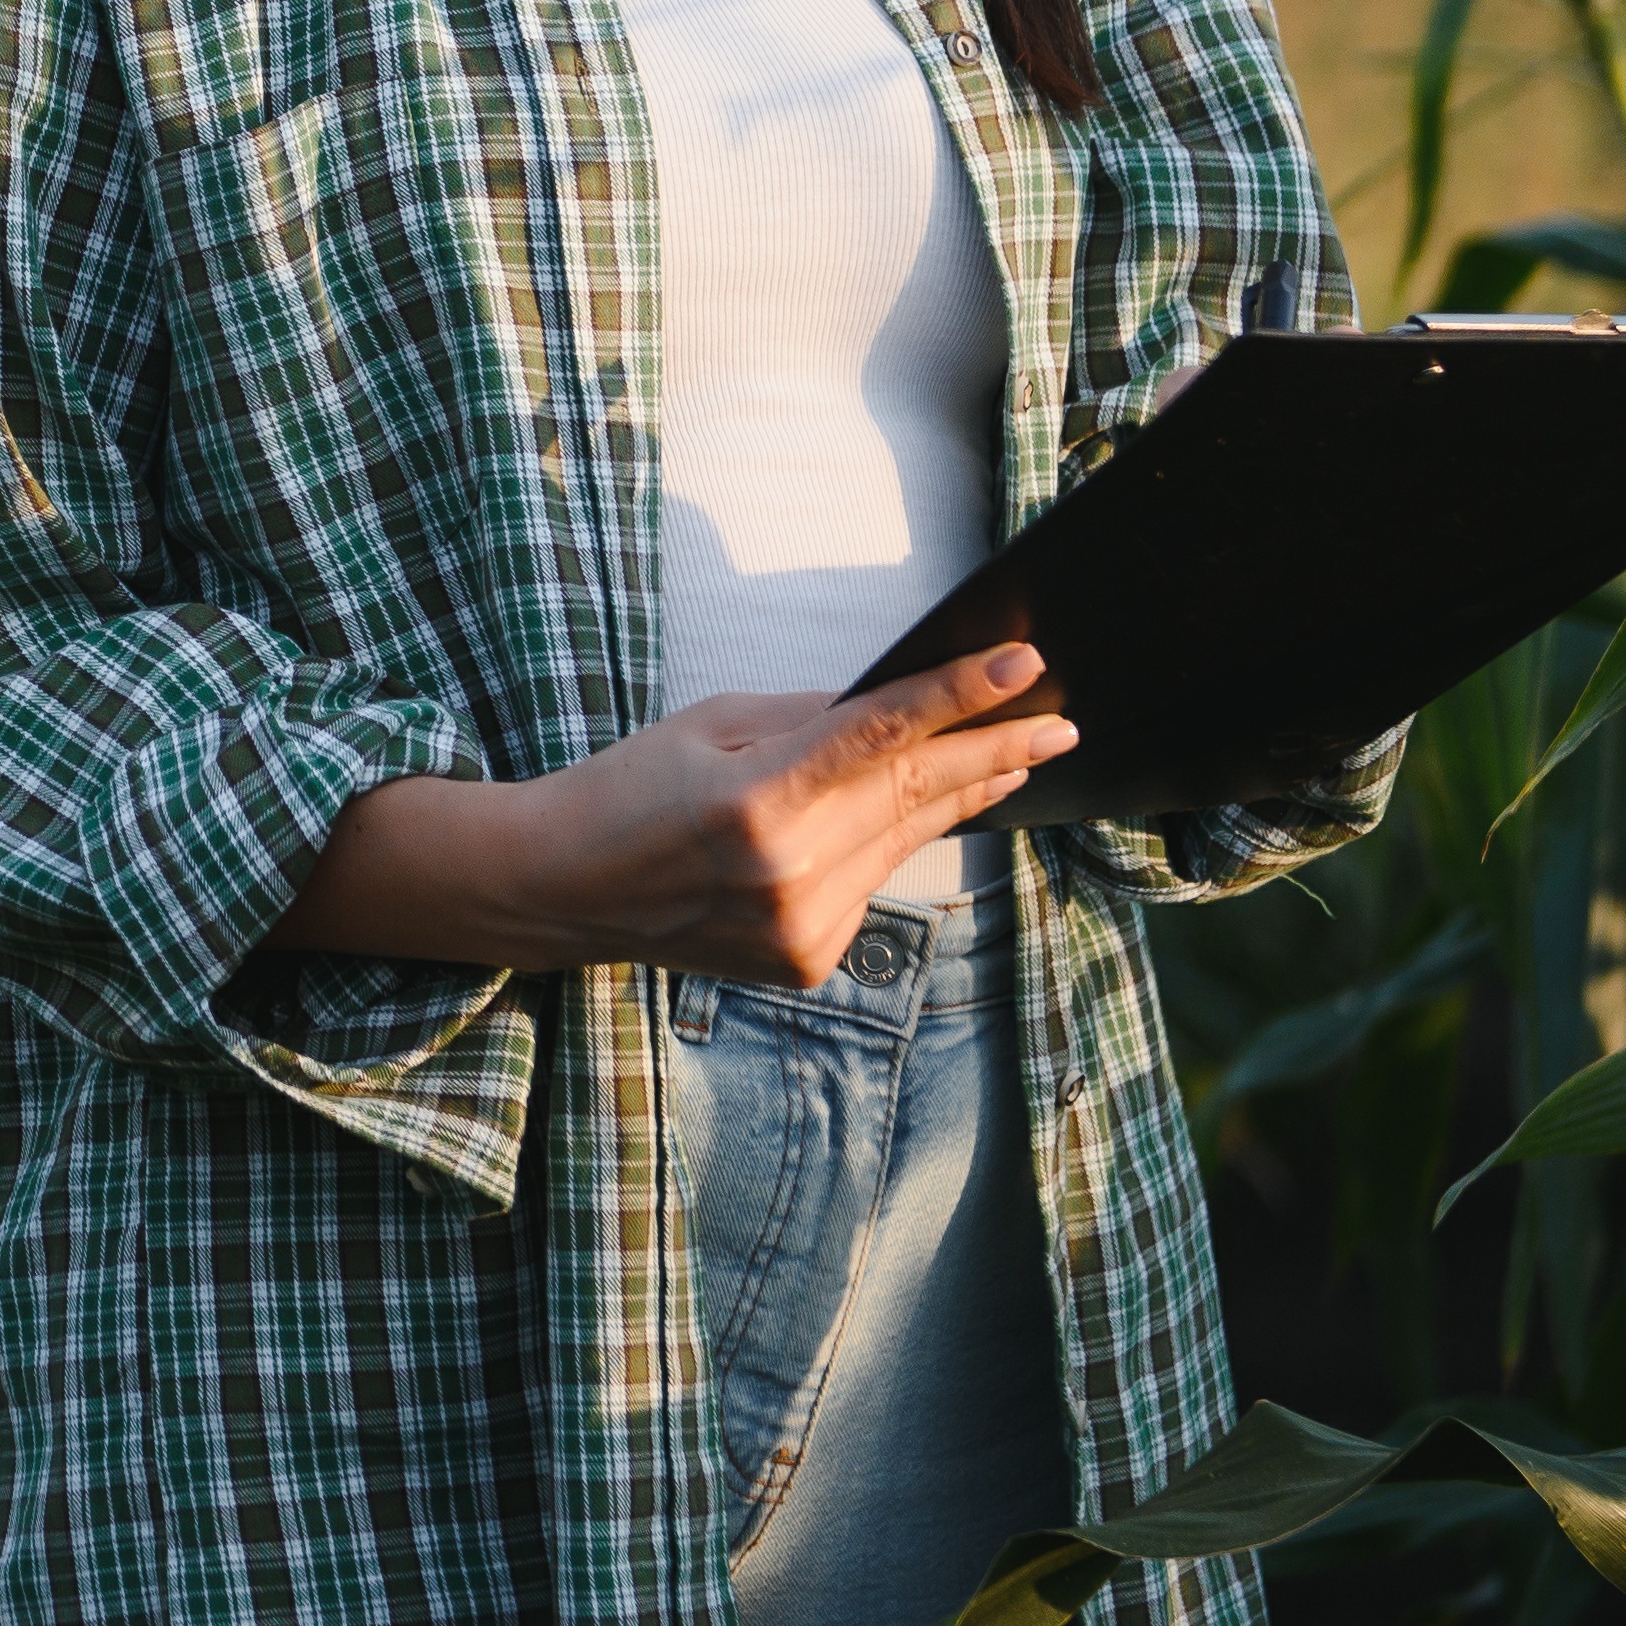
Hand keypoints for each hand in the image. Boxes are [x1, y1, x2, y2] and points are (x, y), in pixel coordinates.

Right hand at [262, 645, 1079, 984]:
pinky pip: (873, 882)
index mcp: (757, 801)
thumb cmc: (628, 789)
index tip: (1025, 665)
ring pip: (906, 841)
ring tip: (1021, 755)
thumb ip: (812, 719)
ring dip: (965, 795)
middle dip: (996, 749)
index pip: (883, 736)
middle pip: (917, 794)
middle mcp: (789, 873)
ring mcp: (803, 927)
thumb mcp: (712, 722)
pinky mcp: (807, 960)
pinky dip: (898, 841)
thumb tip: (901, 707)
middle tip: (1062, 721)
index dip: (960, 697)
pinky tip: (927, 809)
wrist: (564, 889)